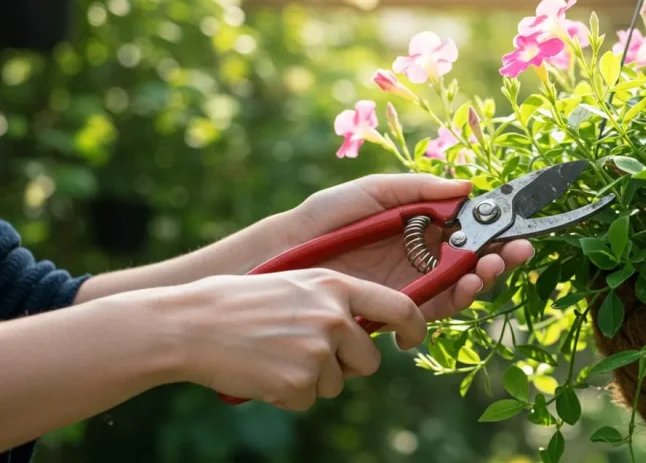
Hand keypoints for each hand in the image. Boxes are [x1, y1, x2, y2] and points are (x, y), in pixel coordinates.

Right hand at [162, 268, 426, 410]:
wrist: (191, 325)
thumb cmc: (240, 303)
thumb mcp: (296, 285)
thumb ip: (333, 301)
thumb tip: (364, 329)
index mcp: (336, 286)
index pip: (400, 307)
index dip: (414, 328)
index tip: (410, 340)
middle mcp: (334, 317)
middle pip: (369, 360)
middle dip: (346, 365)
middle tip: (306, 355)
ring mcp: (318, 350)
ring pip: (337, 384)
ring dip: (311, 380)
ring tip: (273, 356)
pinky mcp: (299, 382)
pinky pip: (307, 400)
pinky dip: (286, 395)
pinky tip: (262, 372)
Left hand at [273, 174, 534, 321]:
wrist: (285, 255)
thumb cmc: (325, 218)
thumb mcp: (374, 191)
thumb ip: (419, 189)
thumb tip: (468, 186)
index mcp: (422, 225)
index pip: (470, 228)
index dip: (497, 229)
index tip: (517, 225)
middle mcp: (424, 256)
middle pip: (476, 259)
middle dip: (503, 256)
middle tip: (518, 251)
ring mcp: (413, 284)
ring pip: (463, 285)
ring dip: (486, 278)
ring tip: (492, 267)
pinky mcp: (399, 309)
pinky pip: (438, 307)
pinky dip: (459, 299)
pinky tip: (469, 284)